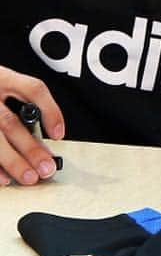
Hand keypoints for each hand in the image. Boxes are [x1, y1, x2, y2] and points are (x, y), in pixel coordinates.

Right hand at [0, 68, 63, 185]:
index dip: (50, 110)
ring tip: (29, 176)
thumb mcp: (4, 82)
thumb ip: (21, 100)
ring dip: (12, 161)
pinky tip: (4, 177)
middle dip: (30, 148)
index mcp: (2, 77)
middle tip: (47, 167)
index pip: (32, 89)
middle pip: (9, 123)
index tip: (59, 134)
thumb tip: (46, 137)